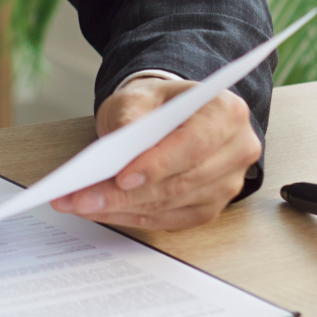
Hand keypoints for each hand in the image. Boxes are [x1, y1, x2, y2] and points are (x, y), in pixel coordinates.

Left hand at [49, 78, 260, 229]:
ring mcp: (227, 183)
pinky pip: (168, 220)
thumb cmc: (156, 104)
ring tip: (79, 204)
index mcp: (226, 112)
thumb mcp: (137, 96)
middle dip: (125, 194)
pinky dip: (131, 217)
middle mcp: (236, 150)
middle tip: (81, 198)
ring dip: (121, 209)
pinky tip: (101, 212)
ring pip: (170, 205)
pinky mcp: (210, 207)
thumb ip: (130, 117)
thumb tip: (118, 151)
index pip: (194, 144)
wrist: (168, 115)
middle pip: (180, 181)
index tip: (121, 177)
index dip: (158, 164)